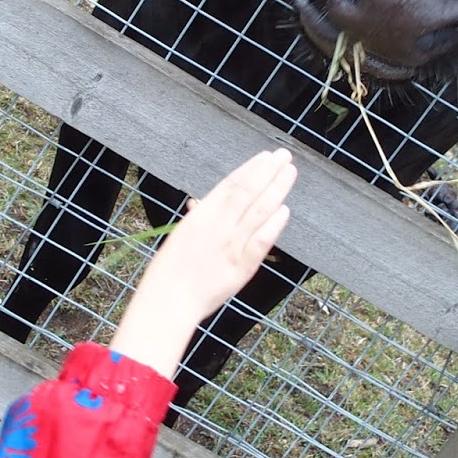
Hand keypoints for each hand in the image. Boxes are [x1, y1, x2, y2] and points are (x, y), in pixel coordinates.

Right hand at [110, 148, 295, 380]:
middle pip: (248, 194)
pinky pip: (260, 242)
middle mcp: (217, 227)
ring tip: (289, 173)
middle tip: (284, 156)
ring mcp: (231, 247)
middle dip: (268, 173)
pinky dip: (273, 225)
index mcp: (200, 217)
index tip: (265, 157)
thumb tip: (200, 203)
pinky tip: (285, 210)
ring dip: (276, 190)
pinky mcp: (241, 268)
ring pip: (258, 212)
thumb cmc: (169, 271)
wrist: (168, 302)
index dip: (250, 170)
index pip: (230, 186)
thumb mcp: (181, 236)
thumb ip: (197, 219)